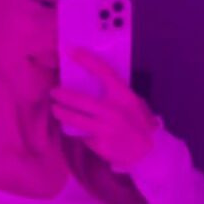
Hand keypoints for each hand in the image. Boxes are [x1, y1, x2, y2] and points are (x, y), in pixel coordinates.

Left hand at [48, 51, 159, 170]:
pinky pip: (83, 135)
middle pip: (79, 100)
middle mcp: (113, 111)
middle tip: (54, 93)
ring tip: (57, 110)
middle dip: (62, 96)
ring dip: (62, 113)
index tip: (72, 51)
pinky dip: (79, 132)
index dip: (87, 60)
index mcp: (124, 96)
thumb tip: (92, 82)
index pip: (104, 72)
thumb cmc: (140, 123)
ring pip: (74, 119)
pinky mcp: (99, 144)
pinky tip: (78, 130)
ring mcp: (105, 129)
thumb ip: (117, 94)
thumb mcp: (134, 103)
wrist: (149, 152)